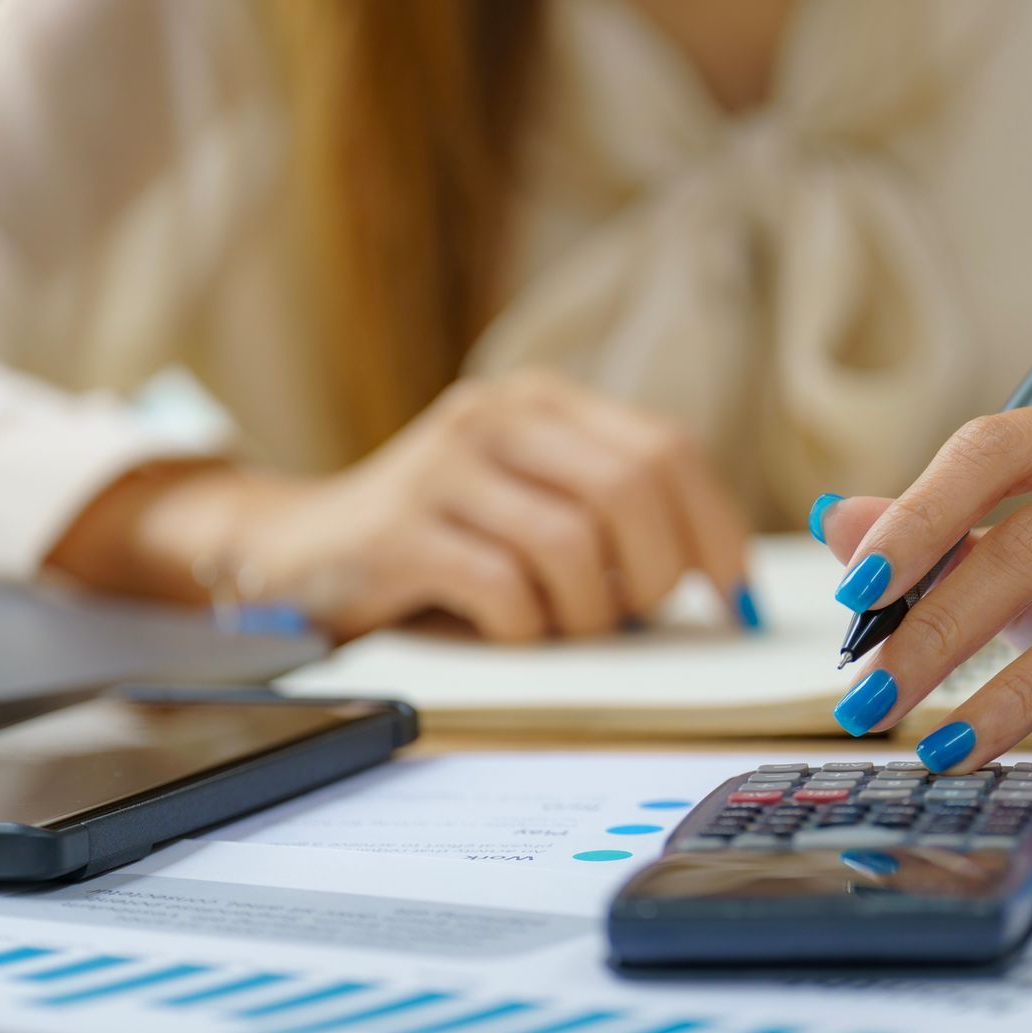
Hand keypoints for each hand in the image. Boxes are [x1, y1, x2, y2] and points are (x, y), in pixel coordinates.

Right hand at [49, 371, 755, 641]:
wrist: (297, 556)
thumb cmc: (443, 544)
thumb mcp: (533, 503)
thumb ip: (616, 514)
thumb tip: (725, 575)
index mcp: (543, 402)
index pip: (668, 448)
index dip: (716, 526)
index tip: (734, 592)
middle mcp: (495, 416)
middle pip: (634, 489)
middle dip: (656, 572)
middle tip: (636, 613)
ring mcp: (443, 468)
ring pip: (575, 546)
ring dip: (587, 610)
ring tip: (561, 624)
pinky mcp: (398, 532)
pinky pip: (505, 590)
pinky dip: (525, 629)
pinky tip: (506, 629)